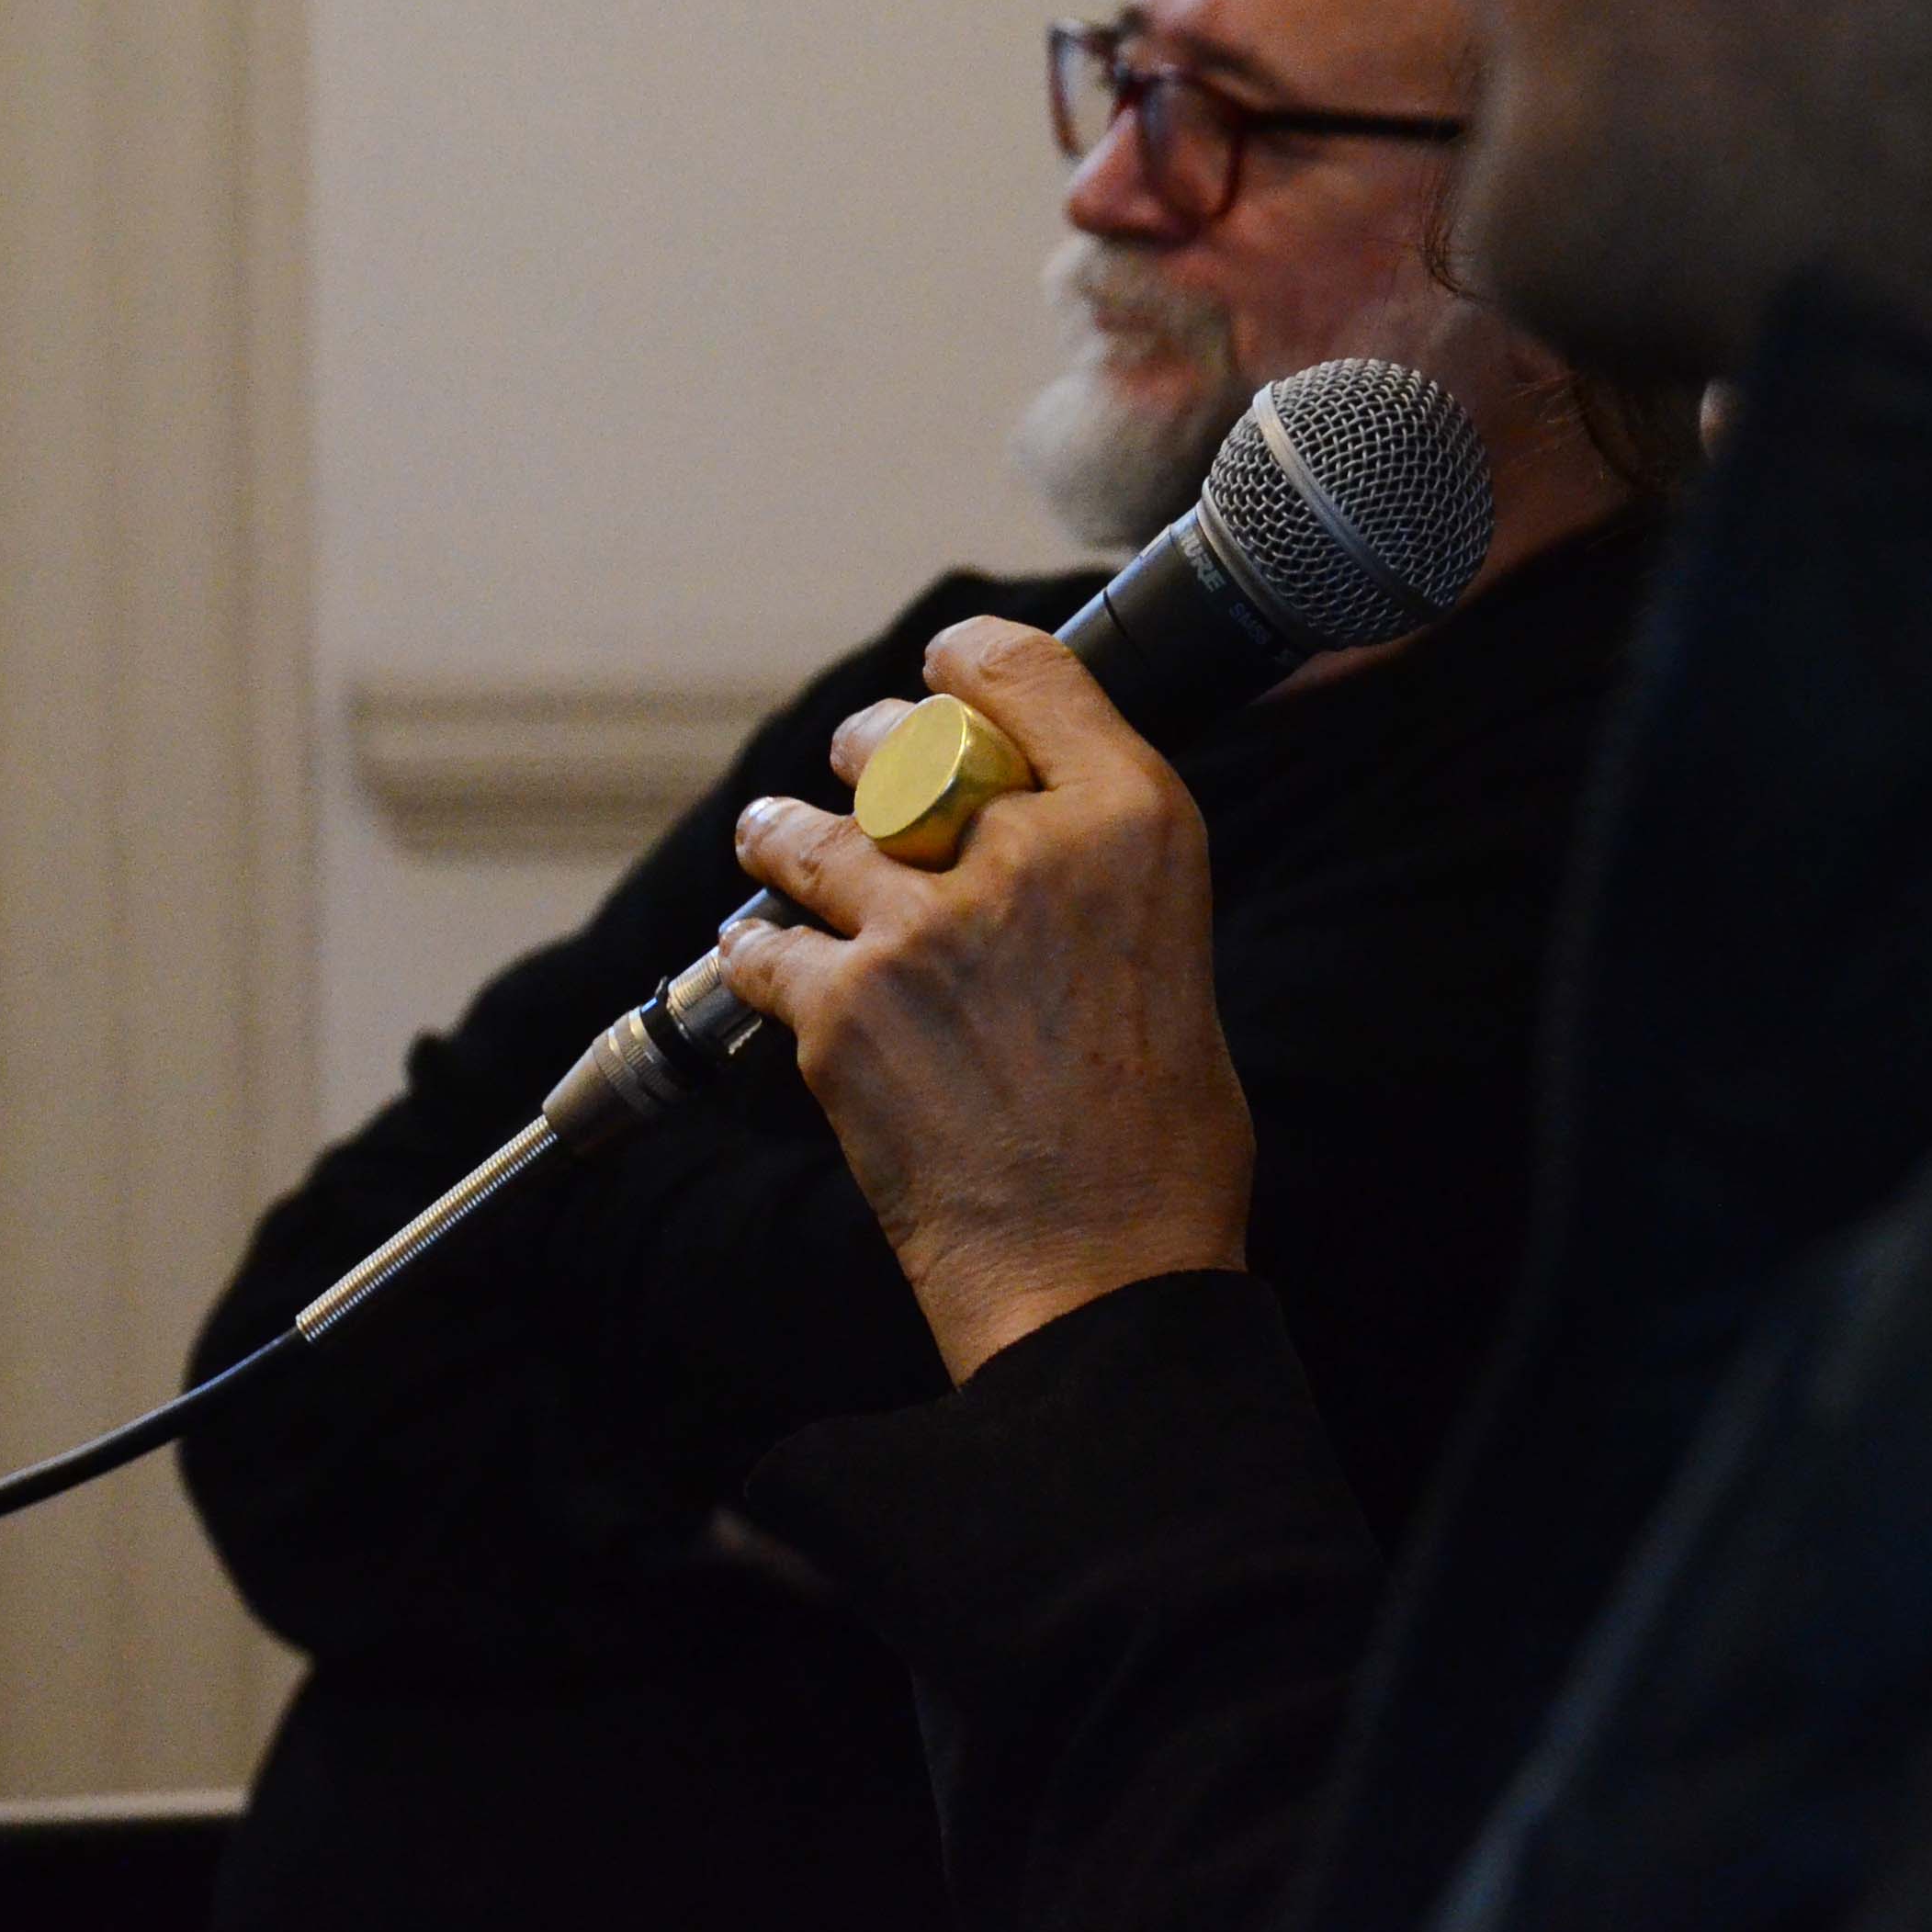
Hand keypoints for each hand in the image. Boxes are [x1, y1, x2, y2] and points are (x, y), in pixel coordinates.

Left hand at [721, 619, 1250, 1382]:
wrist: (1099, 1269)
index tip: (937, 669)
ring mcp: (925, 925)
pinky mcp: (841, 1004)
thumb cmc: (1157, 1135)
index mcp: (1136, 822)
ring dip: (784, 840)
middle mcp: (1030, 850)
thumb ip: (1098, 862)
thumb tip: (1022, 815)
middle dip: (869, 759)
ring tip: (775, 844)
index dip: (962, 662)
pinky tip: (774, 972)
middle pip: (902, 742)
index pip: (1026, 671)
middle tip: (860, 782)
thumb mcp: (1170, 944)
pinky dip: (761, 958)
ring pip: (809, 832)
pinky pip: (762, 945)